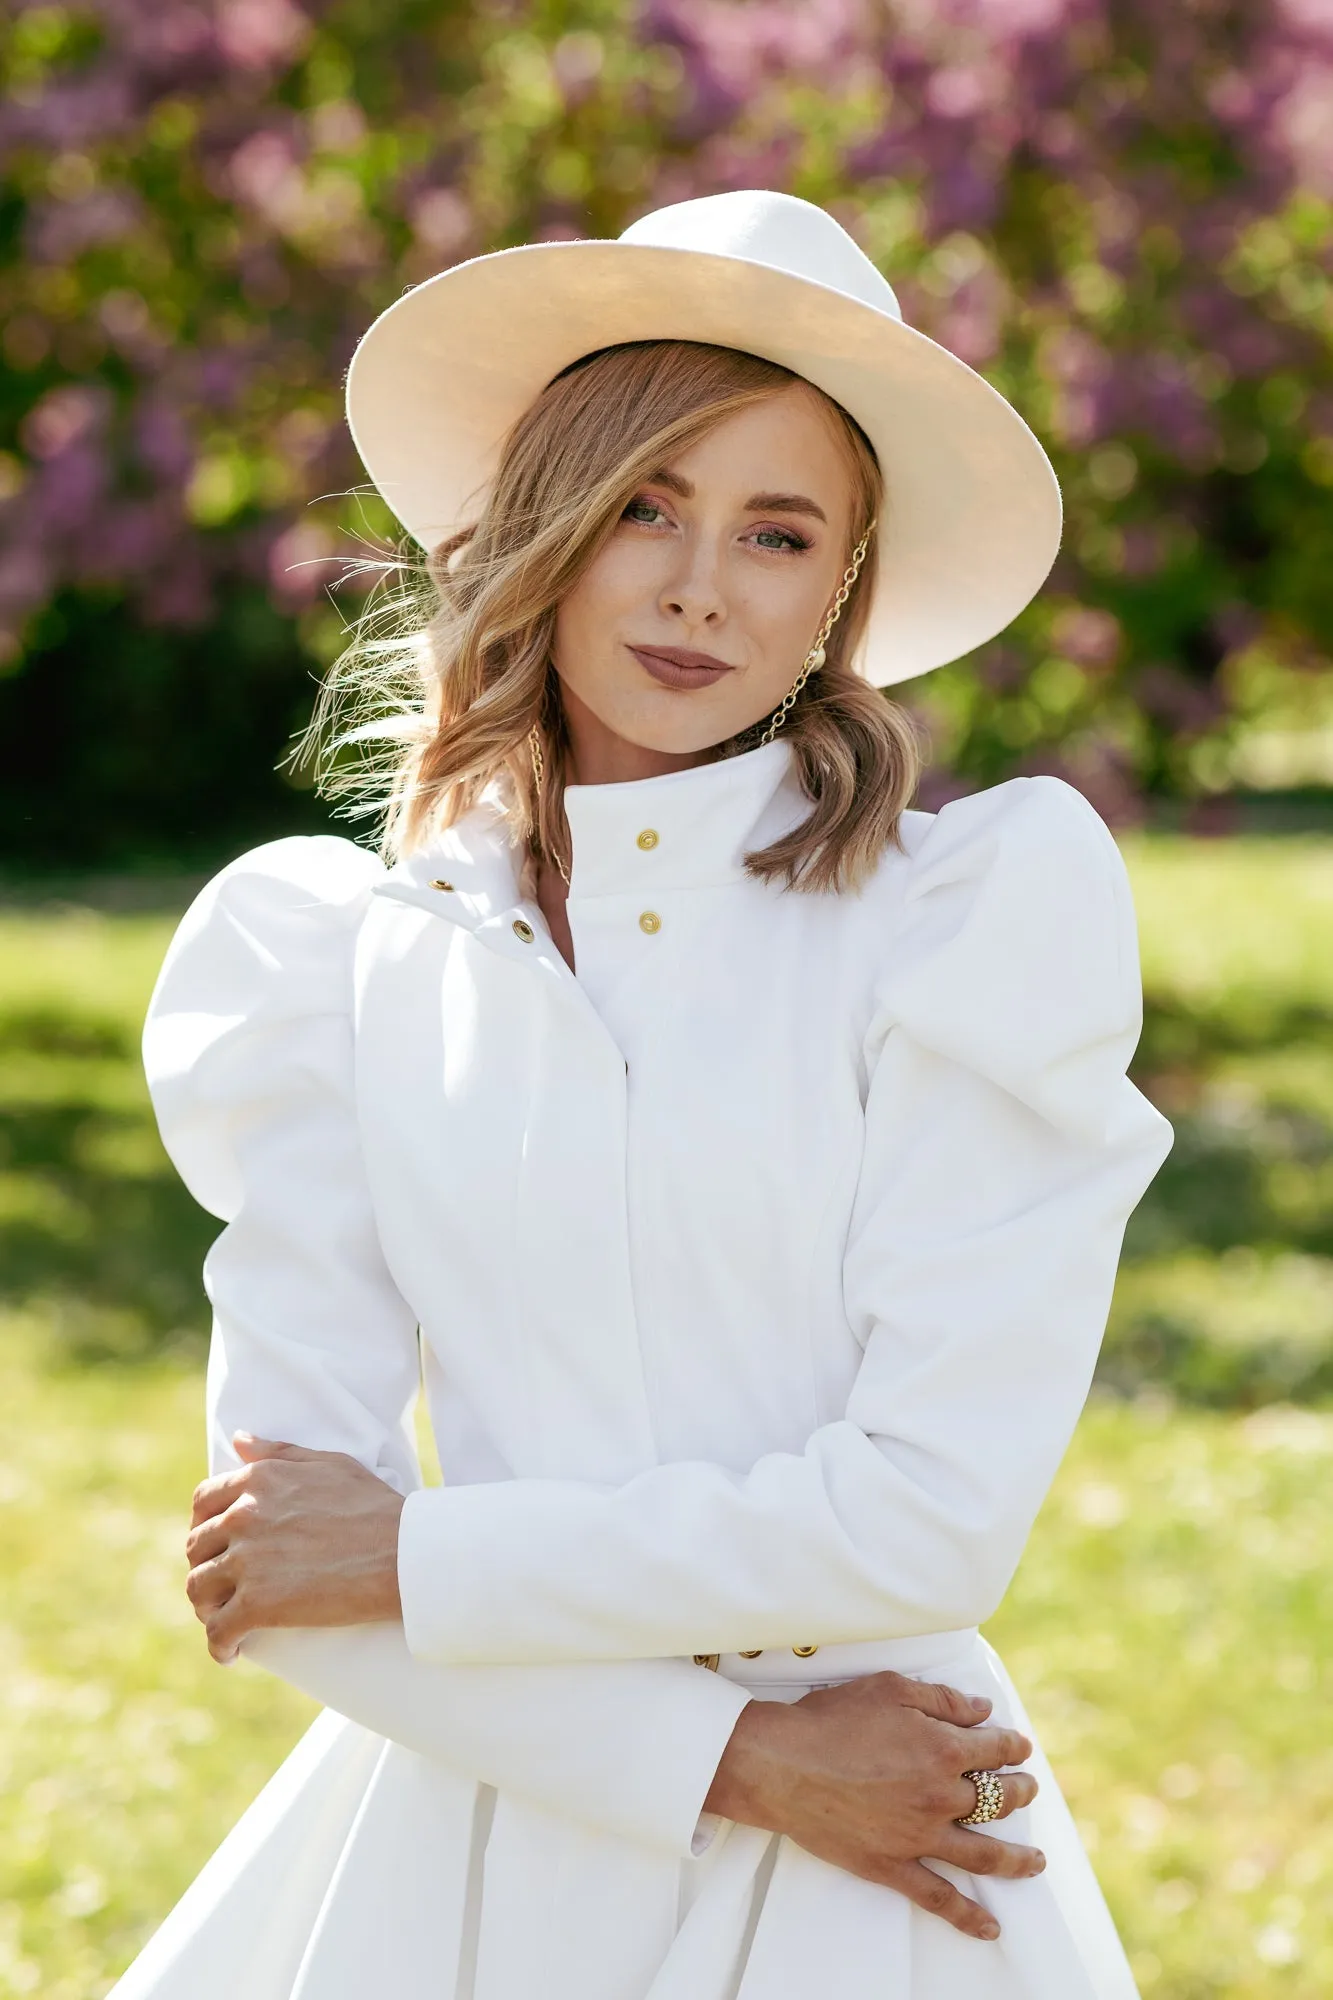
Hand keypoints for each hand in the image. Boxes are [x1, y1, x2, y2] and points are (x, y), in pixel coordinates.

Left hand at [185, 1434, 404, 1663]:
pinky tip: (231, 1653)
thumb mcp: (329, 1463)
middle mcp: (244, 1516)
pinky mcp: (258, 1603)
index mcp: (259, 1480)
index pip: (204, 1501)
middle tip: (224, 1586)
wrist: (402, 1552)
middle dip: (206, 1567)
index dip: (204, 1524)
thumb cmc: (374, 1506)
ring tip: (225, 1619)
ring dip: (207, 1607)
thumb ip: (278, 1452)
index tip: (217, 1543)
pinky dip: (220, 1646)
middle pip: (197, 1547)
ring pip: (198, 1589)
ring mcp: (247, 1561)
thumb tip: (238, 1441)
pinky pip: (218, 1630)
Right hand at [704, 1670, 1040, 1940]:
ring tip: (1035, 1862)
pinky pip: (939, 1898)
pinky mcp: (893, 1866)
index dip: (1012, 1746)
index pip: (994, 1748)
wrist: (784, 1764)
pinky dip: (968, 1916)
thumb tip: (983, 1710)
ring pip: (983, 1854)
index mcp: (943, 1749)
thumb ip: (943, 1701)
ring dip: (1016, 1859)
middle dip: (1019, 1793)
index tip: (1020, 1748)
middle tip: (1029, 1792)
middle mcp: (941, 1797)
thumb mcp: (891, 1689)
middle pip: (997, 1799)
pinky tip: (990, 1926)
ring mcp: (919, 1837)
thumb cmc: (832, 1720)